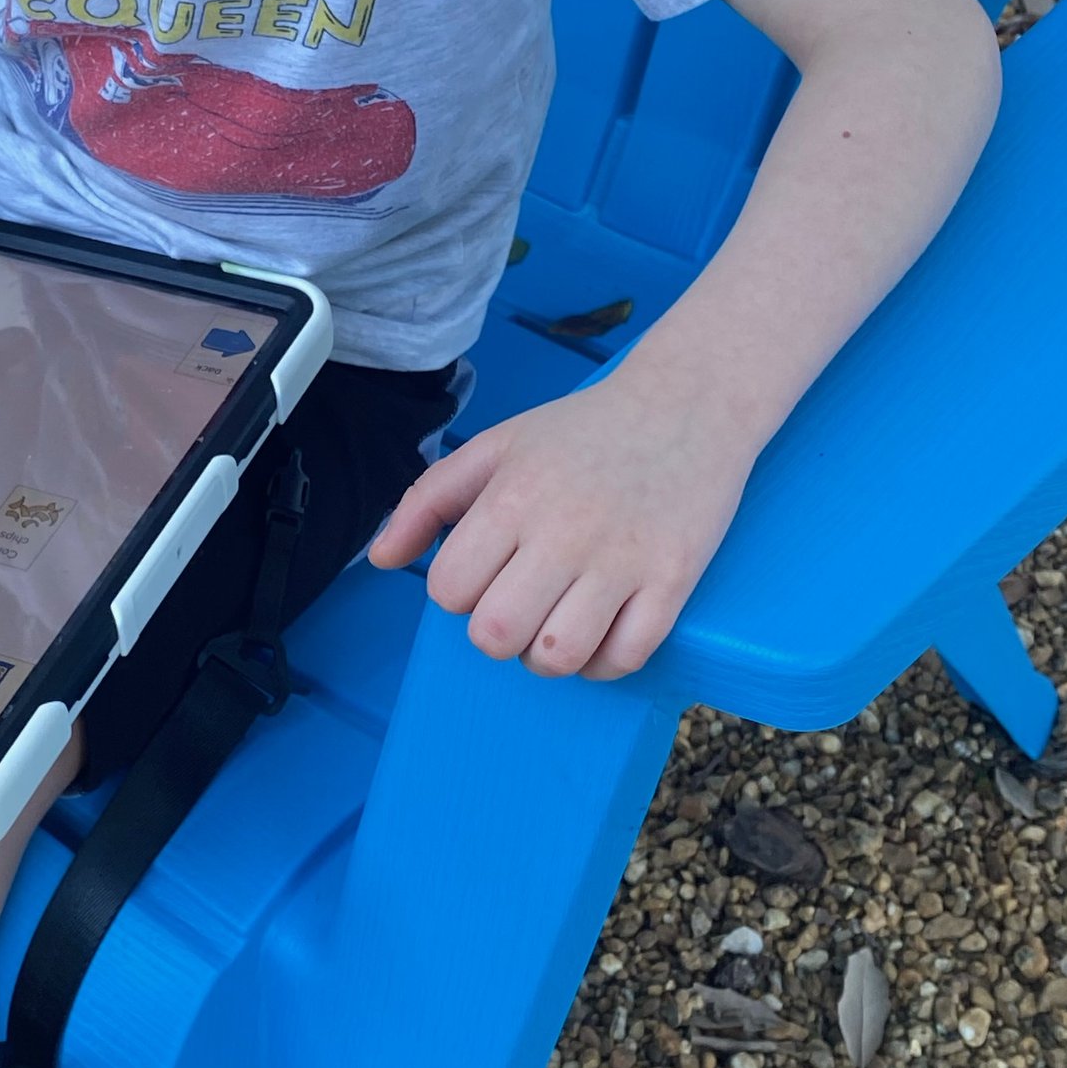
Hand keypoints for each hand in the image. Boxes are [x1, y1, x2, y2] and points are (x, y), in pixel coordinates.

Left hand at [365, 344, 756, 677]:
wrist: (686, 404)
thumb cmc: (584, 430)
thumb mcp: (496, 446)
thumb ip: (427, 501)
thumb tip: (380, 559)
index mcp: (512, 497)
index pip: (450, 590)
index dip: (459, 592)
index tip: (486, 572)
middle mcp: (564, 532)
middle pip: (496, 634)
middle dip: (497, 632)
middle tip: (520, 603)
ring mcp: (623, 560)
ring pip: (558, 657)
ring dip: (547, 656)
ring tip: (556, 625)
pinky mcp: (674, 581)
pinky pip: (624, 659)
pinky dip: (603, 663)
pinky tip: (600, 633)